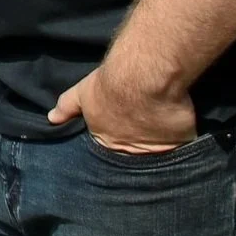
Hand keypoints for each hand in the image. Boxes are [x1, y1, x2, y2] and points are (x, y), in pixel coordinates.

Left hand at [47, 62, 196, 151]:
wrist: (143, 78)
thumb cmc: (110, 84)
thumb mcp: (83, 93)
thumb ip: (68, 107)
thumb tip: (51, 119)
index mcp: (107, 140)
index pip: (110, 147)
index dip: (116, 139)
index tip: (122, 131)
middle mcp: (130, 151)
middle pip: (134, 155)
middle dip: (136, 151)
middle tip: (142, 136)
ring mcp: (156, 150)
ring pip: (159, 157)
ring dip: (160, 151)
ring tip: (163, 142)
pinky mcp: (180, 145)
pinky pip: (183, 151)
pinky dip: (183, 147)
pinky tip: (184, 143)